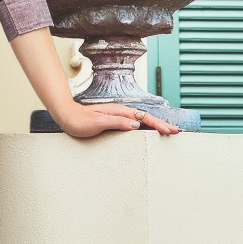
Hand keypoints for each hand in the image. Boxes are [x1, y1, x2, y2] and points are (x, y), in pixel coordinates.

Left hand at [57, 102, 180, 138]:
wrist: (67, 117)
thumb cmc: (80, 121)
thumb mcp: (98, 122)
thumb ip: (117, 122)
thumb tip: (136, 124)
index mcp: (120, 112)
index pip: (144, 118)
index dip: (158, 124)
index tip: (170, 130)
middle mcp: (121, 113)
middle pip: (146, 118)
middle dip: (162, 124)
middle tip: (175, 131)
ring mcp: (118, 116)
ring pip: (141, 121)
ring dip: (155, 125)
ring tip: (167, 131)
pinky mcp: (114, 121)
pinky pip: (134, 124)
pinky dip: (144, 127)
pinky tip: (147, 131)